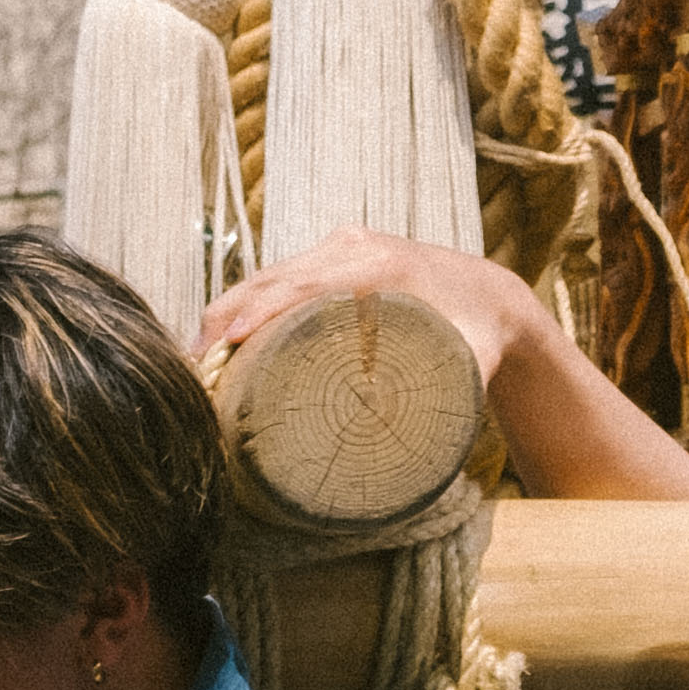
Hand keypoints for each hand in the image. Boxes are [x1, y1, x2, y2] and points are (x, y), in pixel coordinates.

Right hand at [199, 232, 555, 384]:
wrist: (493, 297)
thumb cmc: (479, 336)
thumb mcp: (467, 362)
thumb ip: (448, 389)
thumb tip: (413, 442)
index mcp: (381, 265)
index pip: (304, 285)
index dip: (261, 312)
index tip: (227, 344)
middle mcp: (353, 246)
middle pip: (272, 278)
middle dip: (225, 320)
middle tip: (194, 372)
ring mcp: (339, 246)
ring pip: (266, 276)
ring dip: (226, 314)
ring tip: (196, 364)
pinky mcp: (330, 256)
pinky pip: (277, 278)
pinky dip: (244, 305)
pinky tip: (218, 339)